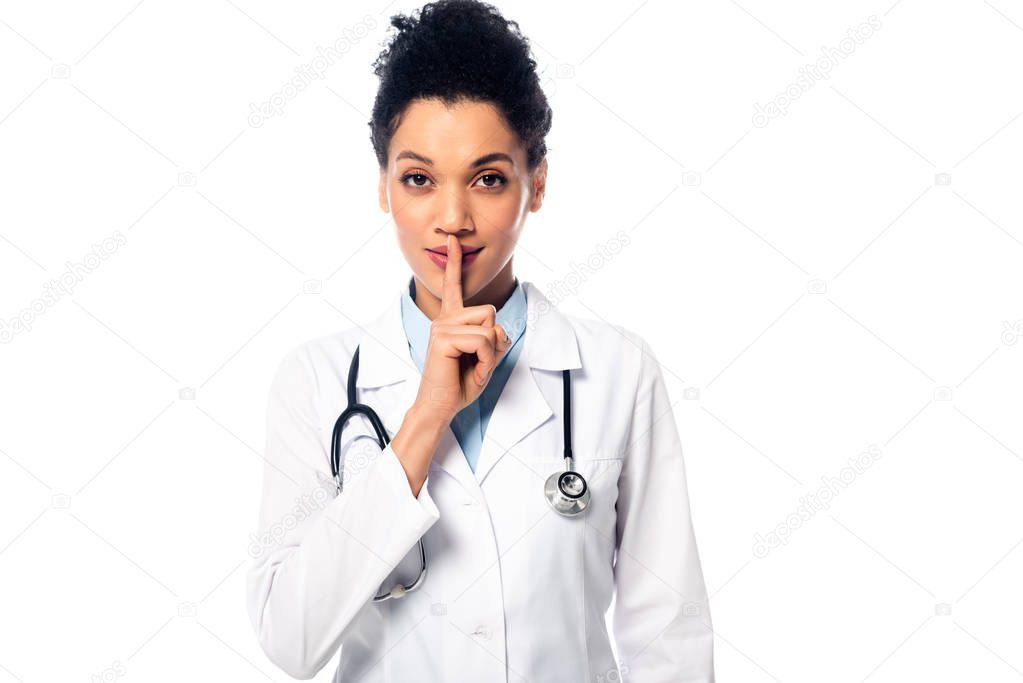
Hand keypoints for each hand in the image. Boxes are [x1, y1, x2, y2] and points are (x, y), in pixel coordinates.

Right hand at [412, 234, 512, 424]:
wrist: (440, 406)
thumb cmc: (459, 384)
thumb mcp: (487, 359)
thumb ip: (496, 339)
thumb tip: (498, 327)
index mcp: (451, 321)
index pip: (454, 287)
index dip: (455, 263)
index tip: (452, 240)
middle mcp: (444, 319)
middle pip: (490, 312)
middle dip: (493, 341)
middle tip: (477, 362)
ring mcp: (442, 327)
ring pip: (489, 328)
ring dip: (489, 354)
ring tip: (472, 367)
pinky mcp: (443, 338)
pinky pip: (483, 341)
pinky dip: (485, 361)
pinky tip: (470, 370)